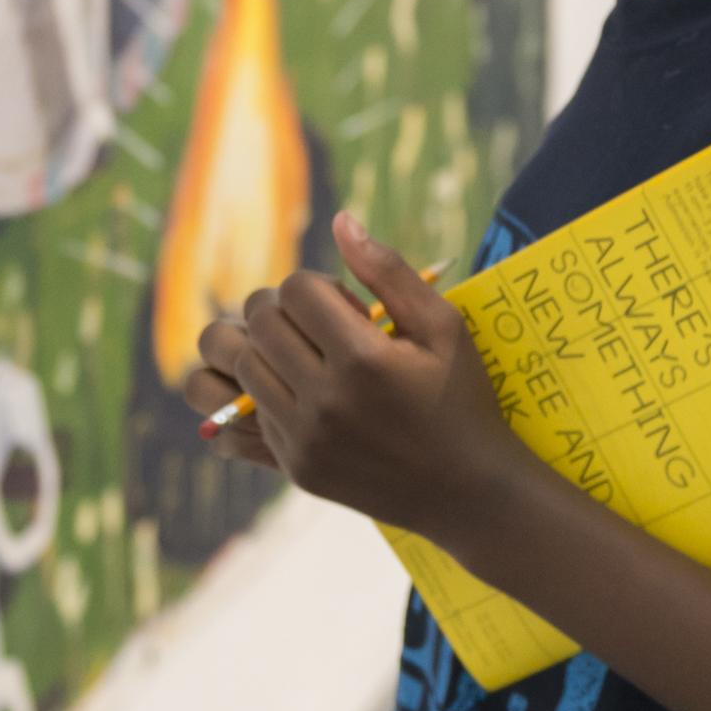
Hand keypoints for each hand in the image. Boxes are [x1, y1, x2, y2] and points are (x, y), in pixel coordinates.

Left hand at [182, 215, 525, 537]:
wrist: (468, 491)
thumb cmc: (461, 398)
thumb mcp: (443, 326)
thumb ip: (388, 270)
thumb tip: (339, 219)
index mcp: (363, 359)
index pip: (293, 291)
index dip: (313, 286)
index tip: (342, 305)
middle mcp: (326, 401)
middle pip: (259, 325)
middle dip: (282, 310)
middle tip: (317, 325)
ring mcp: (305, 440)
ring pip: (241, 368)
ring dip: (264, 351)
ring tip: (300, 356)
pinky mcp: (294, 469)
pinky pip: (243, 417)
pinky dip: (262, 396)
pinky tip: (300, 396)